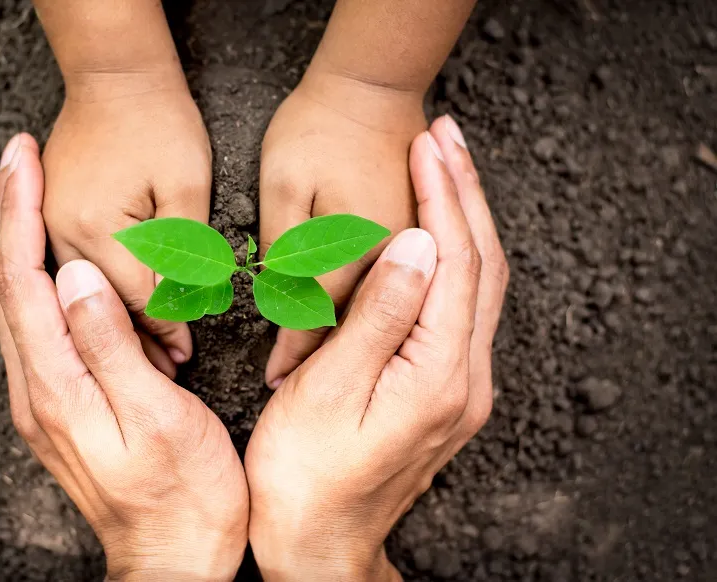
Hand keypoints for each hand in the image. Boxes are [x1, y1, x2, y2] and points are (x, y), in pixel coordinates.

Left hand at [0, 135, 247, 580]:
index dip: (19, 212)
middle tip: (17, 156)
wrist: (174, 558)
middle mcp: (35, 390)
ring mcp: (42, 400)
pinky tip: (49, 258)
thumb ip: (111, 345)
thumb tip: (73, 275)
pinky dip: (32, 277)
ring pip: (12, 303)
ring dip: (16, 240)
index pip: (20, 280)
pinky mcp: (58, 405)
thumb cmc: (184, 495)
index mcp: (56, 387)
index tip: (21, 159)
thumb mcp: (158, 418)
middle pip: (3, 284)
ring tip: (26, 190)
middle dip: (7, 212)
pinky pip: (31, 326)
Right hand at [42, 72, 211, 376]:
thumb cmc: (159, 123)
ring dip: (113, 326)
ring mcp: (49, 227)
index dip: (165, 331)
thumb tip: (179, 317)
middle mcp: (61, 232)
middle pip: (102, 308)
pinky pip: (71, 275)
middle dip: (135, 343)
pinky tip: (117, 318)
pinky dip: (96, 300)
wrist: (115, 75)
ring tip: (146, 356)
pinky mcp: (50, 221)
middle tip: (167, 372)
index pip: (136, 301)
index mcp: (95, 227)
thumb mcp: (187, 187)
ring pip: (82, 298)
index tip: (187, 356)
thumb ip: (183, 254)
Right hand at [245, 117, 508, 579]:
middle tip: (445, 135)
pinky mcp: (442, 391)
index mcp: (438, 375)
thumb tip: (417, 244)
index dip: (442, 197)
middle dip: (464, 194)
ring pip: (475, 285)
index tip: (426, 145)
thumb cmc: (304, 475)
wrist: (319, 543)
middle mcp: (465, 379)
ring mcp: (459, 387)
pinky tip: (431, 235)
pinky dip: (450, 258)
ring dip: (462, 221)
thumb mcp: (329, 391)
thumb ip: (378, 316)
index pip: (454, 263)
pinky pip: (460, 308)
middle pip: (481, 266)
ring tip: (443, 167)